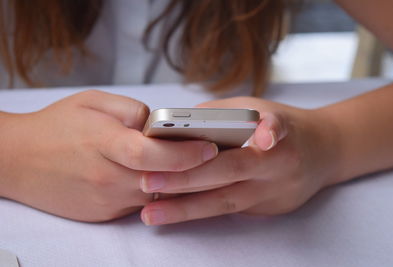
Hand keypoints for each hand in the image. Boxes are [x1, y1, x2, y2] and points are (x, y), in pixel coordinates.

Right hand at [0, 90, 217, 221]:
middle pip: (162, 180)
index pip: (152, 154)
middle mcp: (106, 178)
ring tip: (196, 165)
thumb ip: (134, 111)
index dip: (185, 152)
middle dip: (194, 170)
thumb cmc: (56, 126)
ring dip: (180, 183)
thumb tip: (163, 125)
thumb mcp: (94, 102)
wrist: (17, 160)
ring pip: (157, 196)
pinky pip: (142, 204)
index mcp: (104, 143)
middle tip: (215, 156)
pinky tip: (166, 178)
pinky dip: (158, 193)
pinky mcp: (104, 214)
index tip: (210, 146)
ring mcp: (106, 200)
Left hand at [140, 97, 340, 224]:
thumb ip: (221, 114)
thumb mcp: (258, 107)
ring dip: (185, 209)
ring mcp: (273, 193)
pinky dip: (199, 212)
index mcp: (277, 132)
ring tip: (150, 215)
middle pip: (228, 174)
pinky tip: (172, 215)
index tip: (200, 144)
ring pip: (225, 202)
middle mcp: (277, 166)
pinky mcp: (268, 210)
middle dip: (186, 179)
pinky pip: (229, 211)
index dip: (245, 138)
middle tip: (148, 182)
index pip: (261, 134)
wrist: (325, 151)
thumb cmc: (285, 123)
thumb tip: (176, 122)